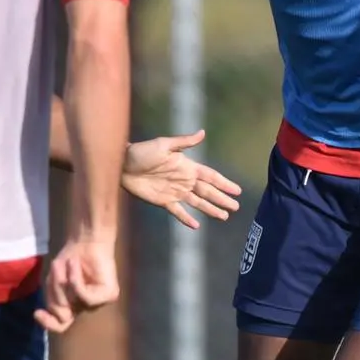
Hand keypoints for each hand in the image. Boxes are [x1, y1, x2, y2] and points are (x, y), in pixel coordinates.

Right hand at [35, 236, 119, 334]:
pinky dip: (76, 279)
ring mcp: (99, 302)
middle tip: (57, 273)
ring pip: (74, 304)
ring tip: (68, 262)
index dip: (48, 324)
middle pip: (64, 314)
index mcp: (72, 305)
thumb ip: (56, 300)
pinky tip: (75, 264)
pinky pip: (86, 297)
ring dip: (65, 282)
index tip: (36, 313)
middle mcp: (86, 306)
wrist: (87, 240)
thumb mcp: (55, 281)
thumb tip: (63, 317)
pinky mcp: (109, 294)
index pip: (60, 325)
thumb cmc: (70, 259)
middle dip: (57, 293)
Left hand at [122, 130, 243, 229]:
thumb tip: (203, 133)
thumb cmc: (142, 151)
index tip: (237, 190)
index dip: (224, 184)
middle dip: (222, 199)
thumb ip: (184, 142)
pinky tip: (196, 226)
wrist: (121, 165)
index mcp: (187, 167)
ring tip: (224, 216)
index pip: (211, 176)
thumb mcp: (164, 145)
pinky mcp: (163, 202)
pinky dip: (187, 219)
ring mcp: (175, 192)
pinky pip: (178, 212)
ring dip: (211, 210)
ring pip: (198, 203)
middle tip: (236, 207)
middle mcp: (184, 180)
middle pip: (208, 192)